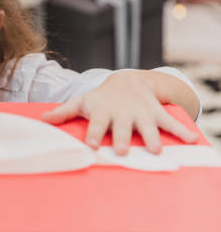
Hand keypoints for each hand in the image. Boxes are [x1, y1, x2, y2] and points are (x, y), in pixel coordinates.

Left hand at [41, 70, 198, 154]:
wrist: (128, 80)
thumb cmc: (100, 98)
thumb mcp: (82, 102)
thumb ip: (63, 112)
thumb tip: (41, 120)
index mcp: (102, 111)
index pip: (96, 124)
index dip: (95, 133)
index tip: (93, 145)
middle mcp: (122, 113)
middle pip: (122, 128)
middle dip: (122, 138)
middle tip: (122, 151)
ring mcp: (141, 113)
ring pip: (147, 126)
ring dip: (152, 138)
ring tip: (156, 150)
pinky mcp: (157, 113)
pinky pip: (170, 122)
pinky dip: (181, 131)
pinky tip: (191, 140)